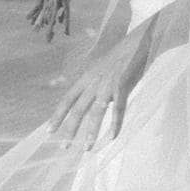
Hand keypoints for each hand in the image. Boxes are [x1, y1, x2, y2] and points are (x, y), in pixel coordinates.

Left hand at [48, 22, 151, 149]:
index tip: (49, 131)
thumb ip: (94, 83)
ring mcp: (107, 84)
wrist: (140, 42)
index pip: (67, 99)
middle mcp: (93, 81)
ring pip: (95, 113)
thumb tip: (90, 98)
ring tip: (87, 148)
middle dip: (70, 130)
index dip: (58, 116)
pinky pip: (118, 109)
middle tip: (63, 148)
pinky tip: (112, 137)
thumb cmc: (123, 56)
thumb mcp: (102, 68)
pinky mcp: (122, 86)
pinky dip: (116, 124)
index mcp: (86, 77)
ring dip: (91, 132)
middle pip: (78, 109)